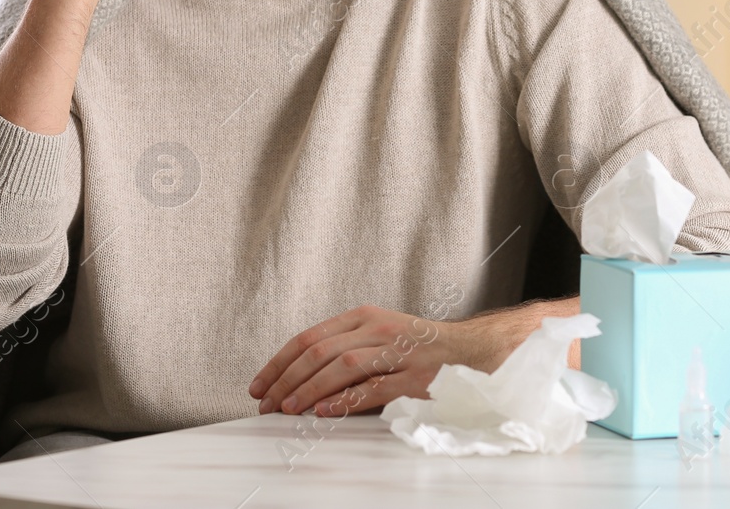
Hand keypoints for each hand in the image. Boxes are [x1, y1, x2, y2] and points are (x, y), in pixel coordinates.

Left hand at [249, 300, 578, 417]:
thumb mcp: (377, 339)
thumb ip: (343, 353)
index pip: (309, 337)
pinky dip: (344, 399)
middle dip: (285, 378)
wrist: (470, 351)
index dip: (279, 361)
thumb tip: (298, 381)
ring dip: (308, 388)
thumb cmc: (418, 349)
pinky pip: (373, 387)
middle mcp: (377, 328)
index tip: (259, 384)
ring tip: (286, 408)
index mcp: (363, 317)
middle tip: (265, 402)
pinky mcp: (413, 376)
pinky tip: (322, 410)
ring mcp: (396, 351)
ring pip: (341, 365)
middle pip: (318, 350)